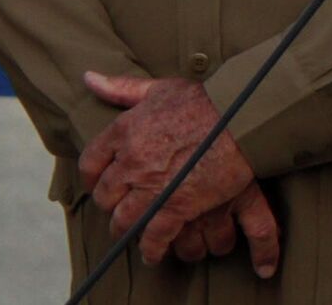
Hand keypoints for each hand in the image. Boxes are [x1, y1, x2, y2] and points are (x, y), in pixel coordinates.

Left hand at [78, 71, 279, 276]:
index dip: (94, 177)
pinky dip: (152, 248)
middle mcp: (131, 161)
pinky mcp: (176, 206)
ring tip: (136, 233)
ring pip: (124, 220)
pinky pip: (154, 236)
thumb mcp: (160, 87)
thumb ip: (122, 88)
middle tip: (123, 206)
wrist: (242, 117)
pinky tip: (154, 252)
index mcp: (124, 130)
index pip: (90, 162)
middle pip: (106, 195)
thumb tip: (89, 78)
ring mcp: (152, 186)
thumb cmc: (205, 99)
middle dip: (113, 204)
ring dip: (128, 229)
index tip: (102, 183)